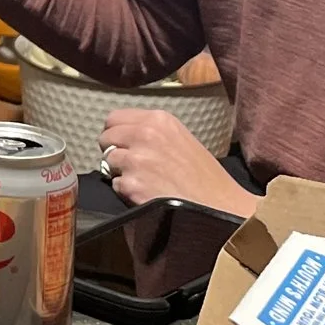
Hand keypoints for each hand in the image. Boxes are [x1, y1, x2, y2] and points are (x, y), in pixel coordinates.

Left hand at [96, 109, 256, 216]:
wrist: (219, 206)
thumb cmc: (204, 175)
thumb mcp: (180, 137)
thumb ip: (151, 130)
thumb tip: (124, 134)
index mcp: (158, 119)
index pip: (114, 117)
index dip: (116, 132)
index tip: (122, 142)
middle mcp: (144, 135)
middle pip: (105, 137)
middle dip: (114, 151)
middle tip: (131, 164)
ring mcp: (136, 160)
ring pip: (108, 161)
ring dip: (120, 172)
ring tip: (143, 179)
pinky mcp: (131, 185)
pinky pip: (115, 185)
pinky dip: (125, 190)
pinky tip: (146, 193)